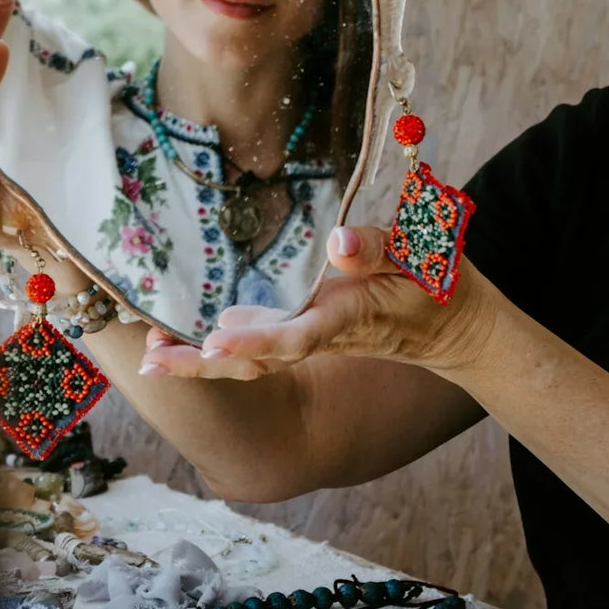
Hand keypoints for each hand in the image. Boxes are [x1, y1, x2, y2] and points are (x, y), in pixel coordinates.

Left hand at [139, 224, 493, 380]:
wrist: (458, 330)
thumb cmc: (441, 286)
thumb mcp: (424, 257)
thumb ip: (380, 249)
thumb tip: (338, 242)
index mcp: (348, 318)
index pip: (296, 337)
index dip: (257, 342)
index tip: (215, 343)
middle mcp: (324, 335)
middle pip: (257, 360)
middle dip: (204, 366)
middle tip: (150, 364)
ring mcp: (315, 338)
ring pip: (253, 358)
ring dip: (202, 362)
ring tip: (151, 357)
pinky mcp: (311, 333)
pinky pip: (260, 348)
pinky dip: (223, 350)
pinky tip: (190, 342)